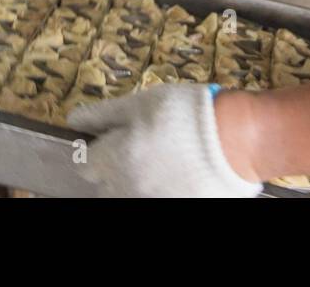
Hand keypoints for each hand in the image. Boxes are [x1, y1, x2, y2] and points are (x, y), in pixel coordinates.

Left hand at [66, 84, 261, 197]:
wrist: (235, 140)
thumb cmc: (186, 115)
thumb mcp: (141, 102)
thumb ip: (103, 114)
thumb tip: (74, 121)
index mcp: (113, 159)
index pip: (86, 164)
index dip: (98, 150)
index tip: (113, 140)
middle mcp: (125, 188)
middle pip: (105, 185)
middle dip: (115, 169)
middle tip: (143, 149)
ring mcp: (148, 202)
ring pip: (128, 195)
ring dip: (135, 182)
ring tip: (161, 164)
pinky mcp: (172, 207)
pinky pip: (153, 199)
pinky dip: (160, 189)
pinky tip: (175, 177)